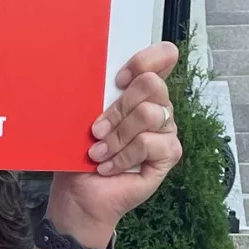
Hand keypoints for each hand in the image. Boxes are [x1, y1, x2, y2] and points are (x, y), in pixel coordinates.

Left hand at [47, 42, 182, 239]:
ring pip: (150, 114)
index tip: (118, 79)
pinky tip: (108, 167)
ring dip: (117, 136)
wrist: (79, 192)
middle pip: (152, 84)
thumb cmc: (79, 152)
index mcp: (138, 90)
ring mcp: (166, 131)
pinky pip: (149, 143)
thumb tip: (91, 70)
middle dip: (118, 108)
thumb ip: (95, 92)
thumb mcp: (82, 116)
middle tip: (96, 129)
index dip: (145, 60)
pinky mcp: (169, 155)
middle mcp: (157, 107)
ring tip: (98, 152)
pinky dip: (122, 157)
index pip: (163, 56)